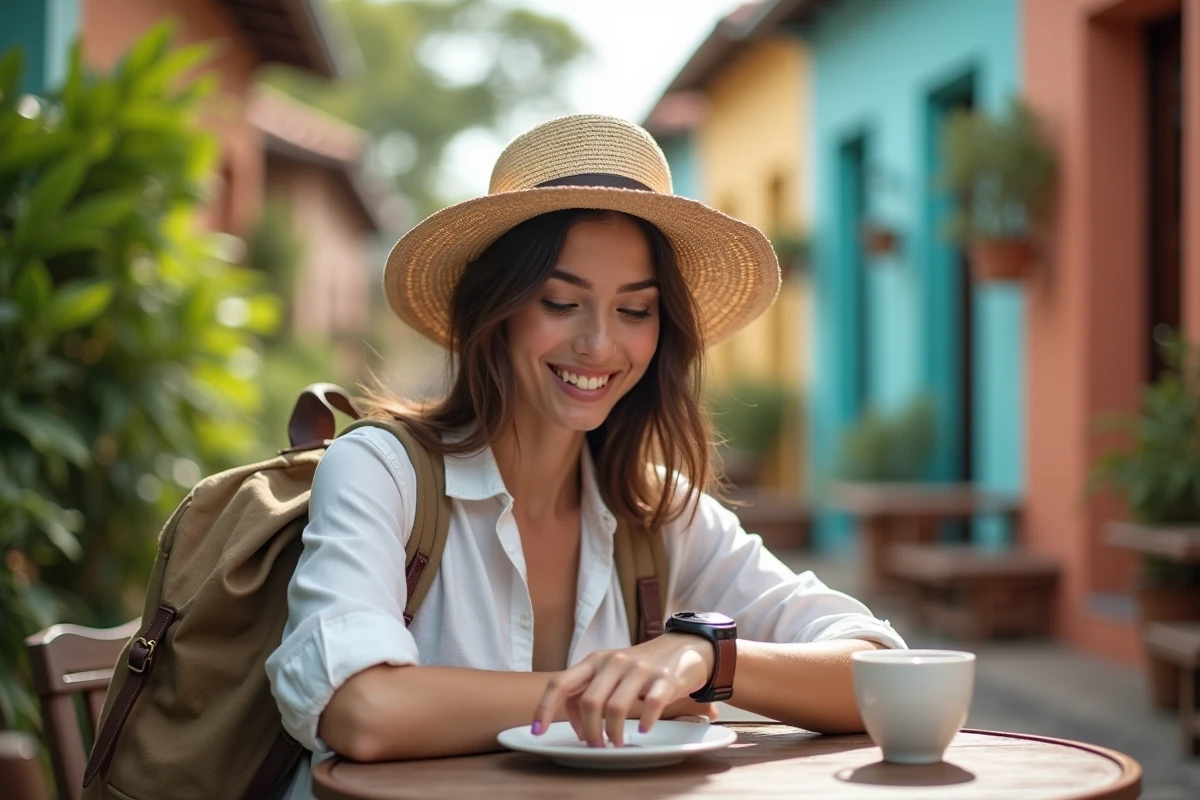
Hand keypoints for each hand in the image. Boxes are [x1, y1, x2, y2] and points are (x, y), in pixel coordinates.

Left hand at [531, 633, 714, 746]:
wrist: (685, 647)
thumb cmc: (640, 666)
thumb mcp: (609, 672)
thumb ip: (588, 691)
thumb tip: (577, 725)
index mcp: (594, 660)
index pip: (560, 683)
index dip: (545, 708)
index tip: (537, 731)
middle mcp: (614, 661)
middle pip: (589, 702)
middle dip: (589, 732)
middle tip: (595, 746)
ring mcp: (640, 670)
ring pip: (616, 707)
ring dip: (613, 733)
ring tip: (616, 742)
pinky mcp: (665, 680)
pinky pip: (651, 706)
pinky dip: (644, 723)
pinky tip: (643, 730)